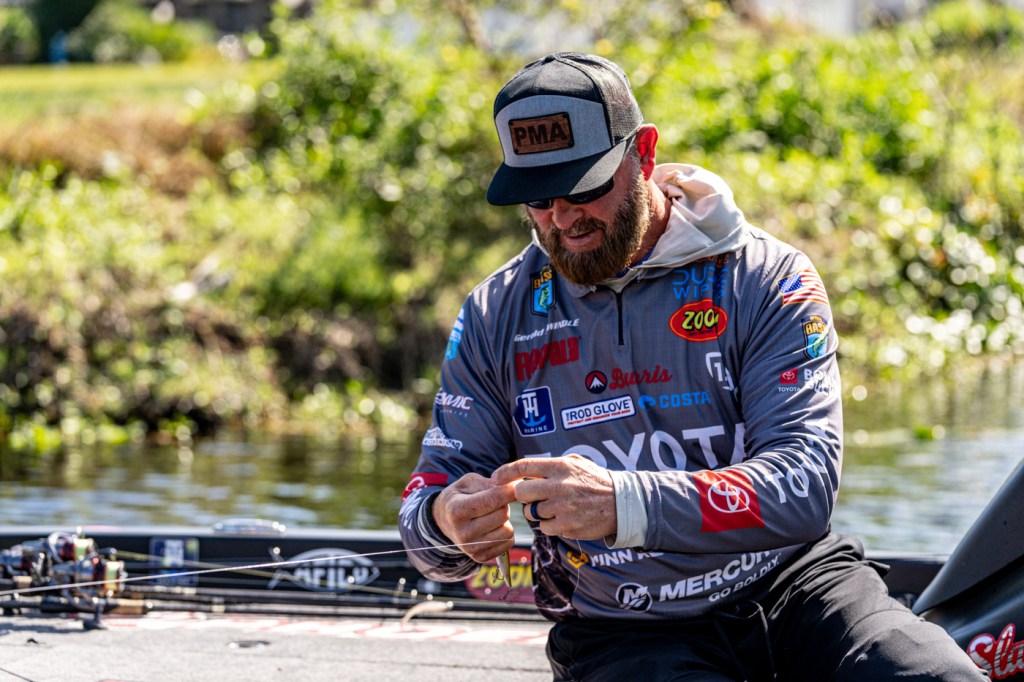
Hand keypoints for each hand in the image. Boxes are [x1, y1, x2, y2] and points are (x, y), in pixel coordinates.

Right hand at [431, 472, 517, 562]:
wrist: (443, 521)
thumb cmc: (459, 497)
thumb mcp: (468, 483)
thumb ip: (490, 483)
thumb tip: (516, 485)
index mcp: (457, 510)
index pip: (491, 500)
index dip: (508, 491)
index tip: (518, 486)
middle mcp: (462, 532)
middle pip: (503, 515)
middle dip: (504, 504)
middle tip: (496, 501)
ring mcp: (471, 547)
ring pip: (508, 530)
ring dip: (505, 520)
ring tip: (492, 515)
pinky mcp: (480, 557)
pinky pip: (508, 542)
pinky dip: (505, 533)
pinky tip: (493, 527)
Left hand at [491, 454, 616, 540]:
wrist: (621, 504)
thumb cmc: (595, 481)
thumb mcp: (576, 463)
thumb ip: (551, 465)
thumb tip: (523, 470)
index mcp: (560, 467)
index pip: (524, 466)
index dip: (505, 472)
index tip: (495, 477)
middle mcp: (560, 486)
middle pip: (521, 493)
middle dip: (523, 496)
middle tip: (532, 496)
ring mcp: (563, 508)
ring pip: (532, 512)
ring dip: (537, 511)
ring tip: (555, 507)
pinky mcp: (568, 526)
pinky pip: (545, 527)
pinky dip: (550, 524)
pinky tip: (565, 518)